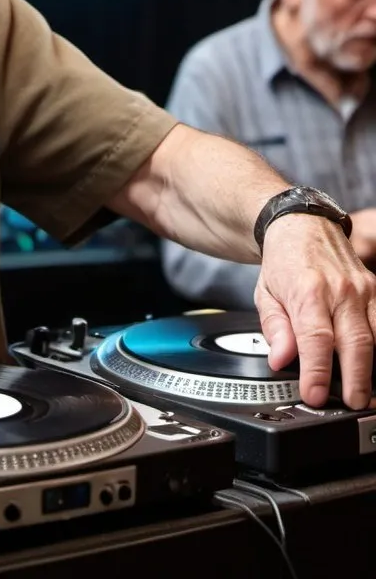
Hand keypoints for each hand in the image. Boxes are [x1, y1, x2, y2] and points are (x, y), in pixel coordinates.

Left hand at [255, 215, 375, 409]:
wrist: (302, 225)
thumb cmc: (283, 261)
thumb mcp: (265, 293)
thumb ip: (275, 329)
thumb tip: (281, 360)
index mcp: (307, 292)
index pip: (315, 340)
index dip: (317, 372)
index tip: (314, 395)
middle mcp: (341, 291)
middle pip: (355, 343)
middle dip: (355, 380)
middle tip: (351, 404)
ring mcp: (364, 290)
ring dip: (374, 369)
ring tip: (366, 394)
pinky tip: (375, 366)